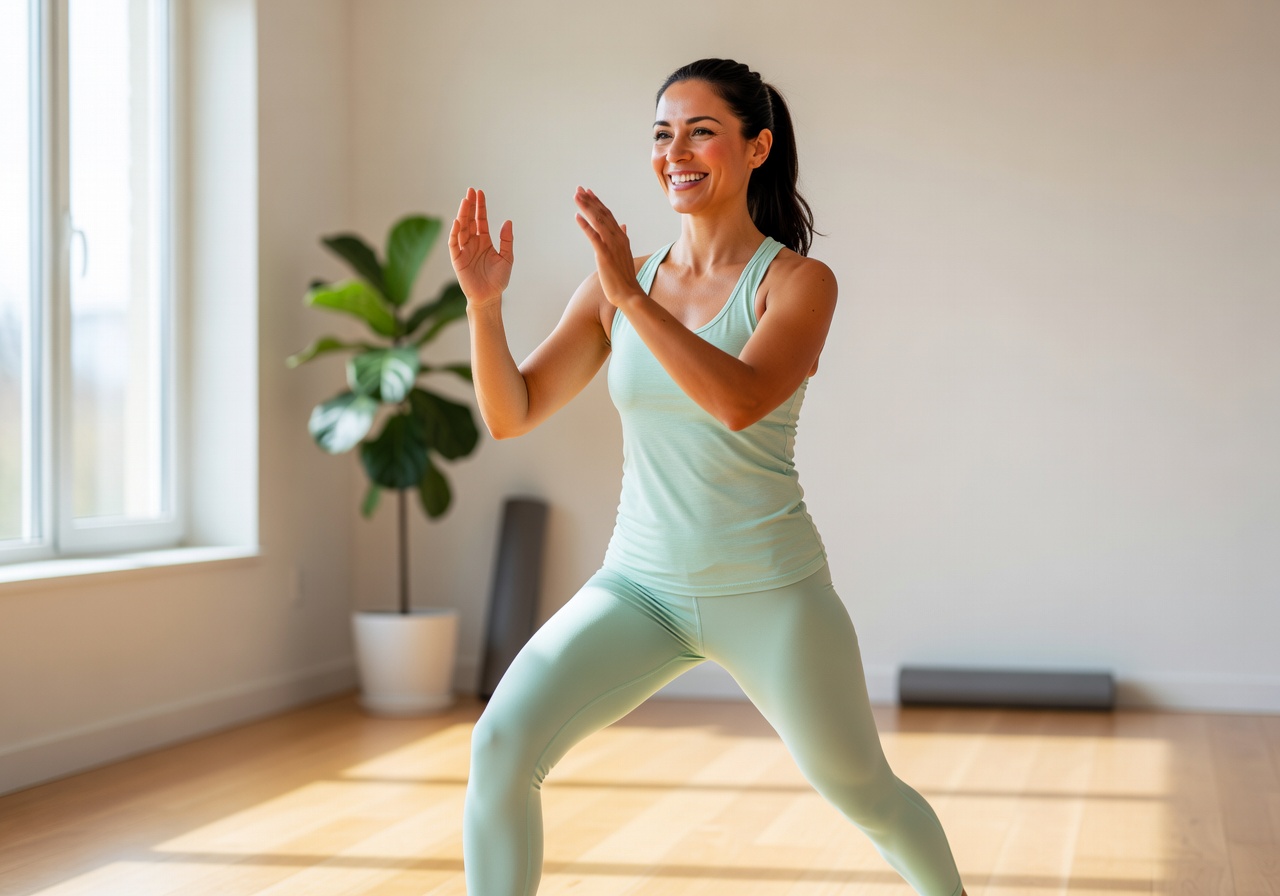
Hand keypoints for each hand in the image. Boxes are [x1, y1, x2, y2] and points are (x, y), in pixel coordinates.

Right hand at [449, 187, 512, 306]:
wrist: (490, 297)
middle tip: (470, 191)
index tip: (479, 193)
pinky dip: (455, 232)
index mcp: (484, 241)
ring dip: (462, 214)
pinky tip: (458, 221)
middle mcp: (473, 243)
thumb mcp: (507, 258)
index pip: (480, 220)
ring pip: (461, 228)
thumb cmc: (498, 280)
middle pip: (469, 220)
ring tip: (465, 201)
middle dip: (470, 206)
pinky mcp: (457, 259)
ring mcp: (464, 250)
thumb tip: (508, 221)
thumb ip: (507, 240)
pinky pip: (454, 243)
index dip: (480, 207)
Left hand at [574, 187, 641, 307]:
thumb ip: (622, 237)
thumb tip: (623, 225)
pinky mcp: (604, 255)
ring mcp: (611, 246)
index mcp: (621, 237)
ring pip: (598, 221)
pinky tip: (577, 216)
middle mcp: (617, 238)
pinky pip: (594, 237)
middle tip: (578, 189)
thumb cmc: (625, 276)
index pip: (608, 215)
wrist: (630, 293)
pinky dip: (585, 226)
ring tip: (576, 197)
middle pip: (602, 214)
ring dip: (586, 207)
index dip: (597, 203)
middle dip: (590, 201)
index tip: (588, 192)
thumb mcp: (625, 253)